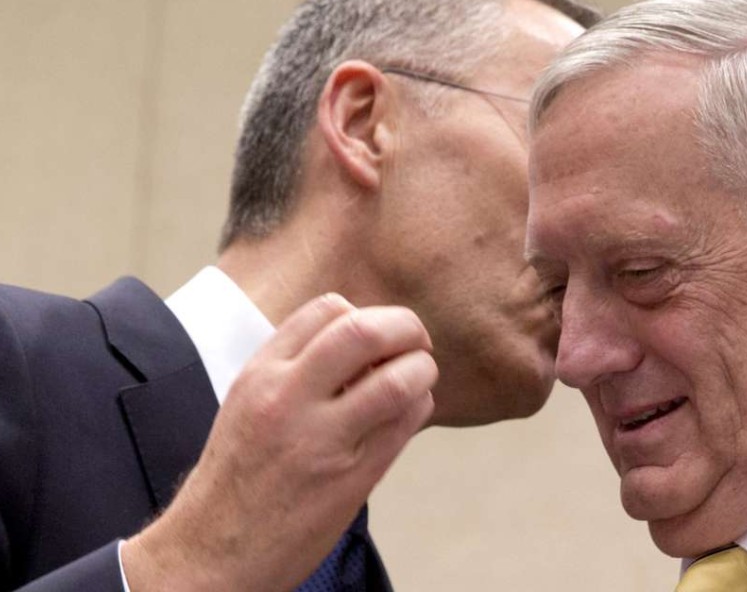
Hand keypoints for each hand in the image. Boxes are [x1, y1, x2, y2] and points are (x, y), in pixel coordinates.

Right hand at [121, 293, 436, 590]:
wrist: (213, 550)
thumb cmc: (239, 474)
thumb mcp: (250, 400)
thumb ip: (297, 364)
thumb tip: (362, 336)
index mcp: (262, 373)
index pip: (329, 308)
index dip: (366, 313)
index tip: (376, 334)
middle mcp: (289, 399)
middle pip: (365, 332)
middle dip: (405, 327)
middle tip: (416, 341)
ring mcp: (322, 440)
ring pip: (398, 380)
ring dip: (421, 369)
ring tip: (419, 375)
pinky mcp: (351, 478)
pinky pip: (405, 424)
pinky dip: (419, 405)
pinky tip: (410, 411)